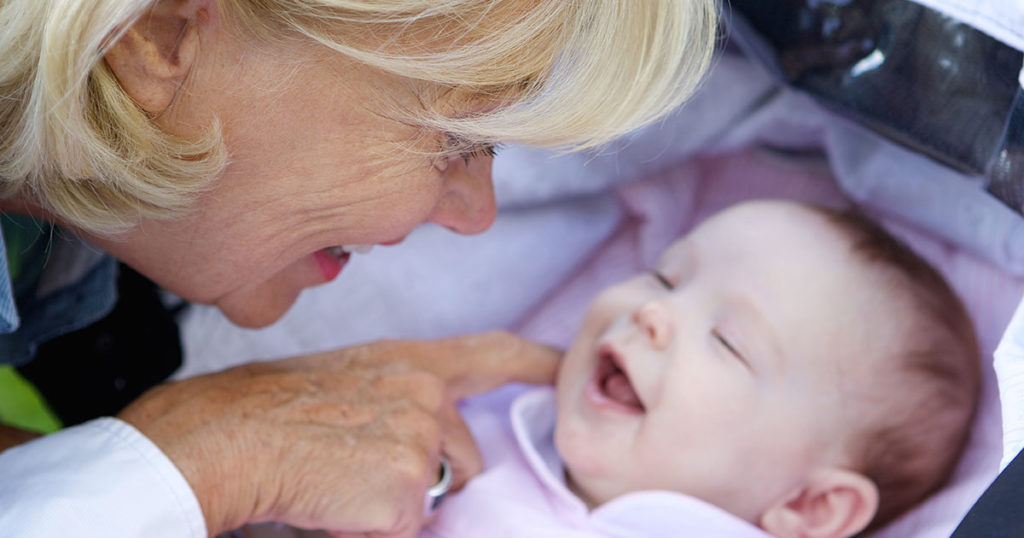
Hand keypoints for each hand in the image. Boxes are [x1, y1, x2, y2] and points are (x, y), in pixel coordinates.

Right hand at [118, 331, 558, 536]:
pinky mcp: (407, 489)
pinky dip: (375, 528)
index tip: (561, 367)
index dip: (531, 361)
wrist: (220, 437)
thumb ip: (395, 403)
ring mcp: (421, 440)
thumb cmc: (262, 412)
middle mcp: (426, 394)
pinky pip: (406, 527)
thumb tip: (419, 447)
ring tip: (339, 482)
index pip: (489, 355)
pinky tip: (335, 505)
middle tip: (353, 468)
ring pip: (435, 496)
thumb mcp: (341, 385)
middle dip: (425, 477)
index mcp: (407, 362)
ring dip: (398, 503)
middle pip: (463, 457)